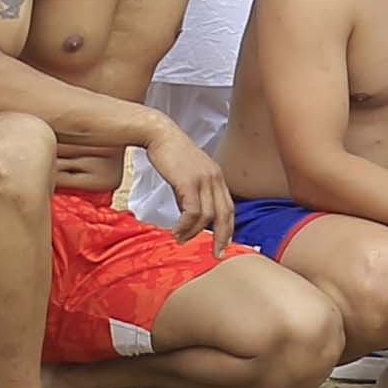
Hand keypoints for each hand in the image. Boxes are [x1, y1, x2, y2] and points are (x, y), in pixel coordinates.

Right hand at [144, 119, 232, 236]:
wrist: (158, 134)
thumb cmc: (170, 154)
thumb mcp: (187, 174)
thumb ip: (192, 193)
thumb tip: (189, 217)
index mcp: (217, 177)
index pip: (229, 207)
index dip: (228, 228)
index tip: (223, 244)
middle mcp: (215, 178)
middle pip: (225, 214)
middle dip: (222, 237)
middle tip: (216, 254)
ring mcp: (204, 179)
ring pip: (207, 216)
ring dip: (193, 232)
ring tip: (181, 239)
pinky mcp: (189, 181)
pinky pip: (192, 212)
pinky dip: (185, 225)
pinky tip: (176, 231)